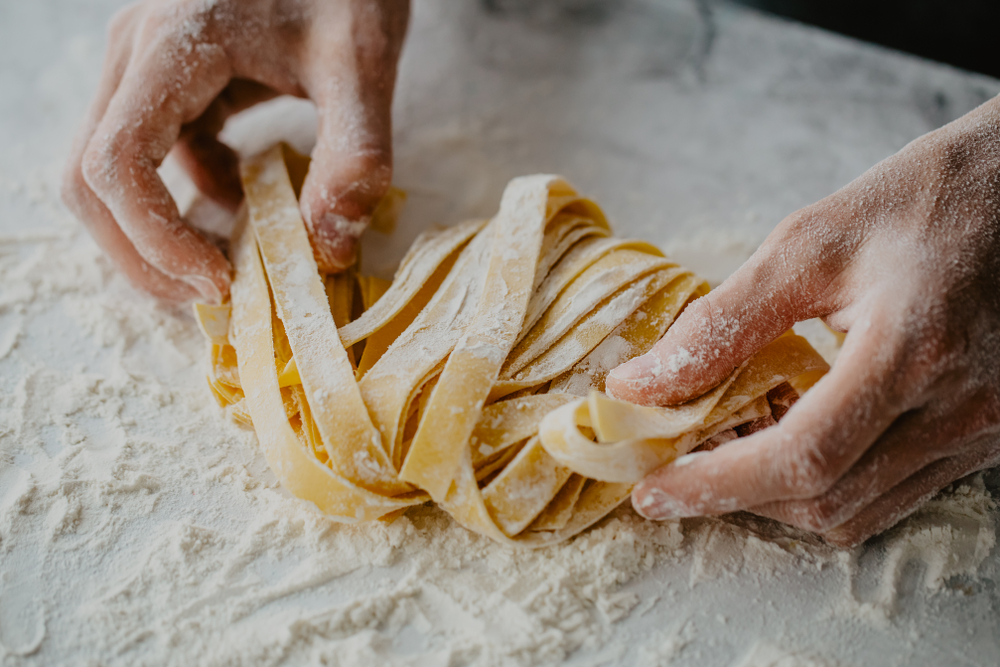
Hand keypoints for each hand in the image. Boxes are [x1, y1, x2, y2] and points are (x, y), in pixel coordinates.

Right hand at [62, 0, 408, 301]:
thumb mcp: (362, 63)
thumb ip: (355, 154)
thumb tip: (329, 249)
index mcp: (173, 46)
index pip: (117, 164)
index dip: (155, 240)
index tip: (220, 281)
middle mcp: (137, 55)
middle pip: (91, 178)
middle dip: (142, 253)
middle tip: (212, 293)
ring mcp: (144, 67)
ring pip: (110, 172)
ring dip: (157, 231)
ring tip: (228, 263)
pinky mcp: (165, 80)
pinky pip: (149, 154)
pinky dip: (184, 196)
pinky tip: (242, 201)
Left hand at [606, 96, 999, 546]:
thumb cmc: (924, 201)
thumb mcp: (809, 243)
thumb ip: (721, 322)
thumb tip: (638, 384)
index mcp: (913, 349)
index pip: (801, 456)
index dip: (716, 484)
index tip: (652, 491)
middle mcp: (959, 408)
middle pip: (826, 500)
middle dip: (736, 496)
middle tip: (675, 467)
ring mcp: (982, 431)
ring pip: (858, 510)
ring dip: (777, 496)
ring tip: (725, 449)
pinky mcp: (987, 436)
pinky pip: (893, 493)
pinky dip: (826, 484)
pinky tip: (788, 438)